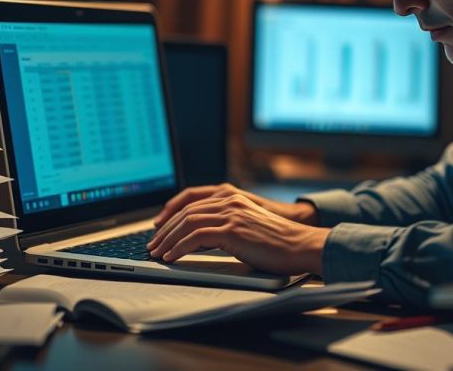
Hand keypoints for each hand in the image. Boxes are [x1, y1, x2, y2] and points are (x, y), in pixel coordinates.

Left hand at [146, 193, 329, 275]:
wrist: (299, 244)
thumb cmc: (277, 241)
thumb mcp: (247, 225)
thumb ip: (226, 224)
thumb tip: (199, 238)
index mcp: (232, 196)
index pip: (191, 198)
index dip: (170, 210)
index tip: (158, 224)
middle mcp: (229, 200)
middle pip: (186, 211)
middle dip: (165, 229)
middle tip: (153, 245)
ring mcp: (231, 214)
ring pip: (187, 223)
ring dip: (168, 240)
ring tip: (158, 254)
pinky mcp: (232, 230)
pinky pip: (195, 237)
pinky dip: (179, 248)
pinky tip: (172, 257)